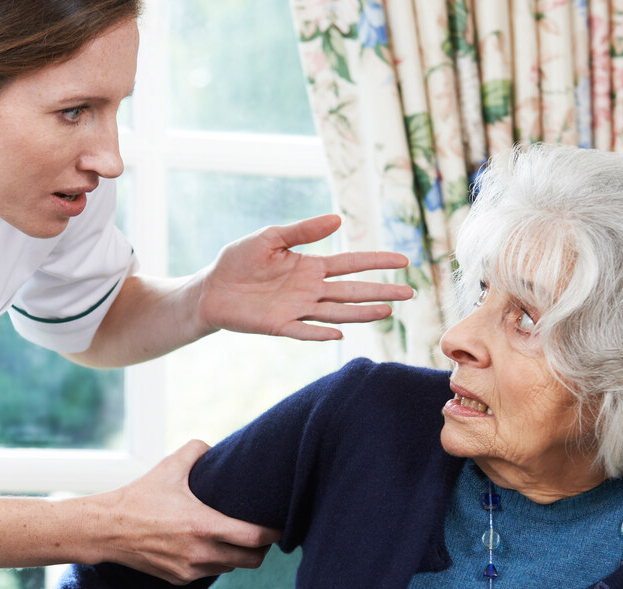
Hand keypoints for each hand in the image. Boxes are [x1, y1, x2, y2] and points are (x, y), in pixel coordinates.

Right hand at [98, 440, 280, 584]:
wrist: (107, 529)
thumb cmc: (139, 497)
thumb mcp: (169, 466)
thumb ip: (197, 450)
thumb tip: (215, 446)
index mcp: (203, 525)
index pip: (254, 538)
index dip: (274, 533)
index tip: (281, 525)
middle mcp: (200, 553)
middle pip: (251, 561)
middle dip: (262, 549)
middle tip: (263, 534)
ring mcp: (190, 569)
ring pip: (230, 568)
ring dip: (237, 555)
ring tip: (236, 537)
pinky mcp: (179, 579)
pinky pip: (210, 573)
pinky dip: (216, 561)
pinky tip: (210, 545)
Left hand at [197, 214, 413, 340]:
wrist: (211, 287)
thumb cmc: (239, 260)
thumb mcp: (270, 237)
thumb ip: (303, 231)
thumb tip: (338, 220)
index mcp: (310, 266)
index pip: (351, 263)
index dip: (377, 261)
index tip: (403, 260)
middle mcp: (310, 289)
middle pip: (352, 290)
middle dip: (381, 291)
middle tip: (410, 293)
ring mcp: (297, 309)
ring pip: (337, 311)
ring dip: (361, 312)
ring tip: (388, 312)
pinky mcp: (279, 325)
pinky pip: (303, 331)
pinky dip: (320, 333)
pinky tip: (339, 334)